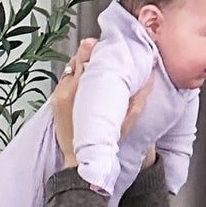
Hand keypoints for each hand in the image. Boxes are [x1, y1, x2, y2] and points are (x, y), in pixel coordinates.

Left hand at [51, 39, 153, 170]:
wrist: (81, 160)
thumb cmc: (103, 143)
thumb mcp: (127, 119)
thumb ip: (140, 95)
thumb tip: (150, 74)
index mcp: (87, 89)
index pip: (89, 54)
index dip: (98, 47)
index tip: (106, 45)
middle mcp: (71, 88)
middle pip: (79, 56)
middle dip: (89, 52)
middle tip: (100, 52)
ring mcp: (60, 93)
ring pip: (70, 66)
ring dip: (80, 63)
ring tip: (92, 66)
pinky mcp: (55, 99)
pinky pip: (64, 79)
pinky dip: (73, 77)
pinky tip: (82, 81)